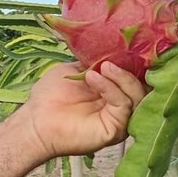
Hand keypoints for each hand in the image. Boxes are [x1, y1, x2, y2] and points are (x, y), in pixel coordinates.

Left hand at [16, 61, 146, 158]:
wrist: (35, 121)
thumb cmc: (50, 96)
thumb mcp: (75, 70)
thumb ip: (96, 62)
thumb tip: (114, 50)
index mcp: (113, 91)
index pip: (136, 75)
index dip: (134, 61)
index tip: (126, 47)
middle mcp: (120, 105)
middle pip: (143, 86)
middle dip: (130, 69)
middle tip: (111, 60)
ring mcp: (120, 119)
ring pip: (138, 96)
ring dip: (122, 77)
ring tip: (102, 68)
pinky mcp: (115, 129)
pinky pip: (123, 105)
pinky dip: (111, 88)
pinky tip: (93, 78)